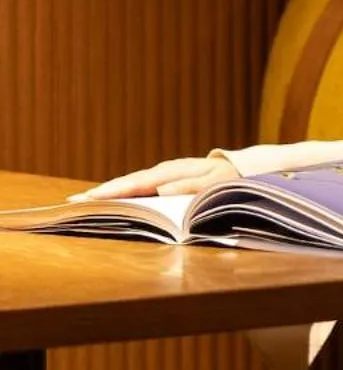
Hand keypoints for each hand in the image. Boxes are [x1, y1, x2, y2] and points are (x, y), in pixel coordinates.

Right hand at [71, 156, 240, 201]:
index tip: (90, 198)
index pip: (137, 183)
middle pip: (129, 182)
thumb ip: (189, 186)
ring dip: (109, 191)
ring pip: (132, 183)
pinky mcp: (167, 178)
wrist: (242, 169)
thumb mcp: (214, 183)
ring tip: (83, 200)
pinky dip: (123, 190)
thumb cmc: (229, 179)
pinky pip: (140, 185)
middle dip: (102, 191)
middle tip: (73, 201)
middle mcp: (166, 171)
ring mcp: (165, 173)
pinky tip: (110, 198)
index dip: (113, 191)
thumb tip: (160, 188)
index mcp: (174, 172)